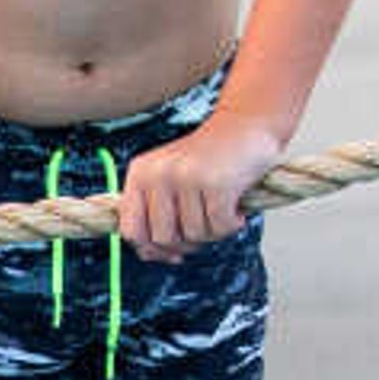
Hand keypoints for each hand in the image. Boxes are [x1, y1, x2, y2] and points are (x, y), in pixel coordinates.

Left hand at [115, 112, 281, 253]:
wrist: (247, 123)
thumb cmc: (209, 160)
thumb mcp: (171, 181)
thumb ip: (155, 216)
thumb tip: (151, 256)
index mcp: (140, 174)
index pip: (131, 231)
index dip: (151, 249)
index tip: (172, 251)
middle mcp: (158, 174)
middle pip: (163, 238)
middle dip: (187, 242)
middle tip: (207, 226)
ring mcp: (186, 177)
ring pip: (194, 234)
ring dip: (214, 232)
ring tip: (223, 211)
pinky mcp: (216, 182)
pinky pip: (219, 226)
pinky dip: (232, 225)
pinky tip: (238, 211)